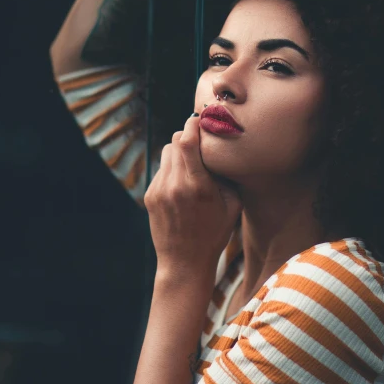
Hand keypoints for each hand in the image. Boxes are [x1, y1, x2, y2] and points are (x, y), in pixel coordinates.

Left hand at [144, 114, 242, 273]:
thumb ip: (227, 176)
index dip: (193, 125)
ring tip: (192, 165)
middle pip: (175, 141)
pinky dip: (172, 169)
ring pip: (166, 153)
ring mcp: (159, 190)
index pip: (186, 141)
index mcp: (198, 186)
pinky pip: (161, 169)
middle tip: (200, 143)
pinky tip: (183, 185)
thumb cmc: (214, 234)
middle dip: (188, 138)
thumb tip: (223, 150)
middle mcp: (175, 185)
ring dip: (179, 152)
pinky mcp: (150, 196)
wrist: (184, 263)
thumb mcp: (233, 205)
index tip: (202, 121)